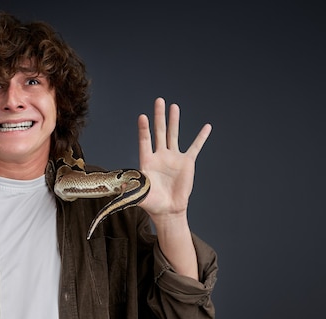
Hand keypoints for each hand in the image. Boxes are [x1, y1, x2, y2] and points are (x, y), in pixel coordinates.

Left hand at [137, 97, 211, 220]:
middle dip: (159, 116)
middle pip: (159, 132)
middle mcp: (160, 155)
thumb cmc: (151, 203)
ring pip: (174, 135)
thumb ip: (130, 188)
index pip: (144, 141)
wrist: (167, 210)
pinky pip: (195, 147)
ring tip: (174, 106)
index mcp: (147, 161)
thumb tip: (119, 185)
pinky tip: (207, 127)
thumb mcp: (138, 195)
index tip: (142, 116)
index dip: (144, 129)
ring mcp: (173, 158)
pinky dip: (201, 137)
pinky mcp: (186, 163)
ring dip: (174, 121)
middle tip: (159, 101)